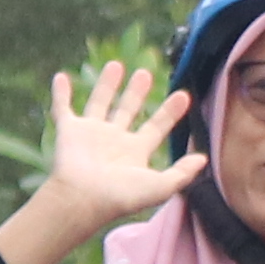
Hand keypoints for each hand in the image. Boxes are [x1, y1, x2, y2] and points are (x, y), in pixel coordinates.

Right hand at [0, 59, 201, 263]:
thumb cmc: (122, 196)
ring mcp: (90, 134)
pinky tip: (61, 77)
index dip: (170, 112)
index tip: (184, 95)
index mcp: (135, 152)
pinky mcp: (69, 130)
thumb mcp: (160, 186)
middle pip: (128, 110)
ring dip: (106, 85)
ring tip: (116, 65)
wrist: (85, 198)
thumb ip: (182, 172)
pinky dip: (61, 94)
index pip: (156, 127)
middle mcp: (114, 141)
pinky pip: (63, 108)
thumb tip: (203, 158)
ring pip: (100, 103)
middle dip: (137, 92)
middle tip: (146, 73)